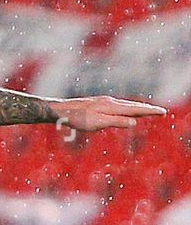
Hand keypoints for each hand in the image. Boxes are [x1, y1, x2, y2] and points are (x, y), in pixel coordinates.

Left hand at [51, 95, 166, 131]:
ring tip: (149, 111)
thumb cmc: (78, 119)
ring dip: (138, 108)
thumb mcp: (97, 123)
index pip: (135, 109)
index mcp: (112, 106)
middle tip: (161, 111)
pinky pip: (118, 106)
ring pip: (125, 105)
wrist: (61, 110)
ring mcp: (104, 102)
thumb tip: (134, 122)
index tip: (162, 112)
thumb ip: (116, 122)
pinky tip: (126, 111)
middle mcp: (110, 102)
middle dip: (147, 109)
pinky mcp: (98, 103)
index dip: (149, 111)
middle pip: (133, 105)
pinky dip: (128, 108)